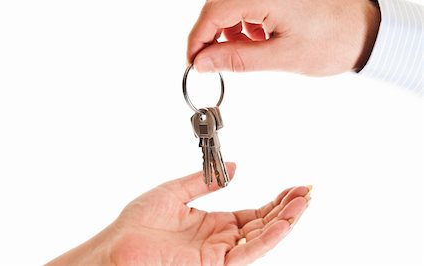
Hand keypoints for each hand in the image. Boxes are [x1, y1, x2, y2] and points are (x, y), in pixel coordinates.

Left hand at [47, 163, 310, 264]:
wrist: (117, 245)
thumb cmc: (138, 223)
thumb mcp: (175, 191)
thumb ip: (205, 182)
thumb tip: (236, 169)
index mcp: (211, 224)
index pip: (252, 213)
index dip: (274, 201)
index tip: (292, 187)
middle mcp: (220, 240)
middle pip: (262, 224)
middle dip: (286, 208)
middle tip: (307, 191)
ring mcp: (219, 254)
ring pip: (261, 238)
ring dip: (285, 220)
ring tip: (304, 201)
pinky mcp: (215, 264)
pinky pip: (249, 250)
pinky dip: (270, 235)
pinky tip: (285, 220)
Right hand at [188, 0, 380, 75]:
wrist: (367, 31)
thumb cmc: (333, 42)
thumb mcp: (280, 57)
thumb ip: (236, 59)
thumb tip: (202, 62)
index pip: (212, 13)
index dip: (196, 39)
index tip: (193, 62)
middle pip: (216, 4)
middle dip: (207, 34)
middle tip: (208, 62)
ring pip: (229, 2)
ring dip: (225, 28)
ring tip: (239, 52)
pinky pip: (246, 0)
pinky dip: (241, 22)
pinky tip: (254, 39)